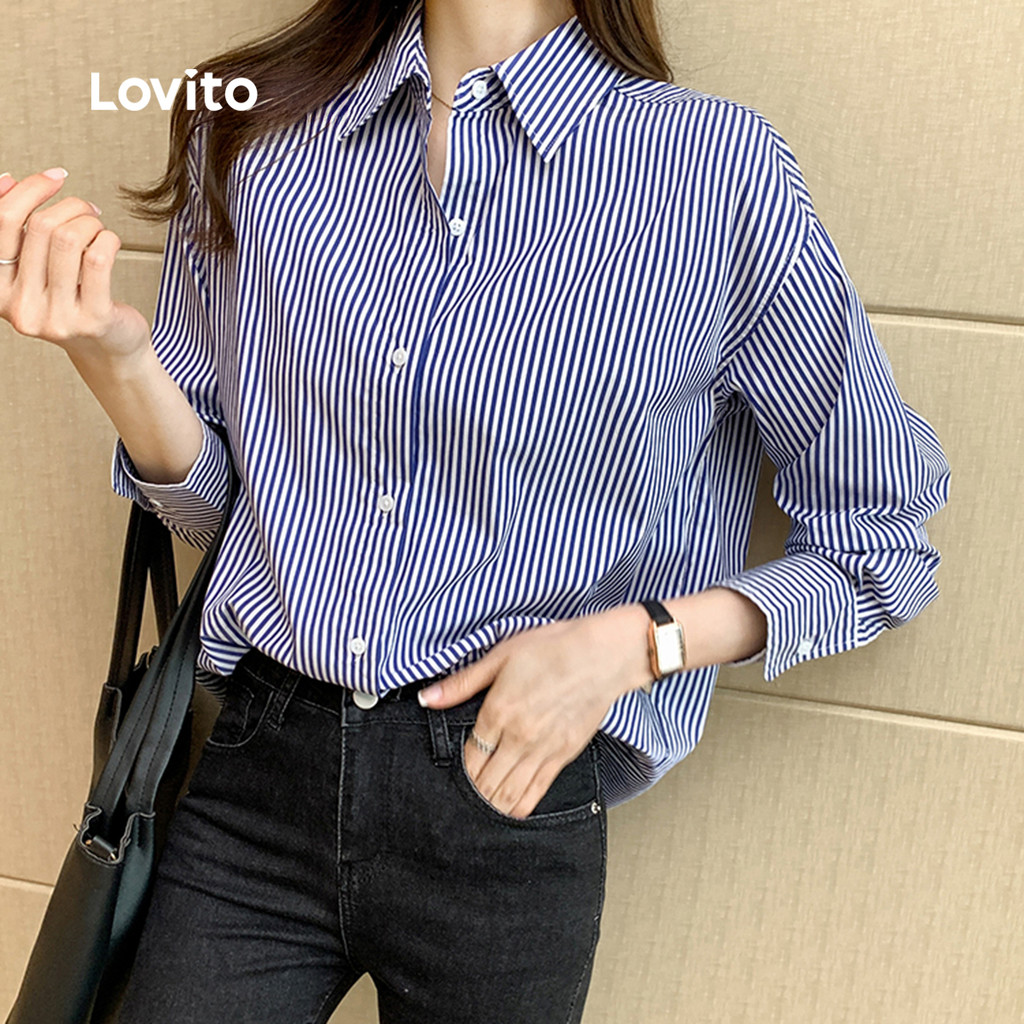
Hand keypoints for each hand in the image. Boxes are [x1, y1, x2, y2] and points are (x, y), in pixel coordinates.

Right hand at [0, 168, 150, 361]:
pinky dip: (109, 239)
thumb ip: (18, 231)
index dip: (29, 190)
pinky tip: (111, 244)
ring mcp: (56, 318)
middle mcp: (21, 308)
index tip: (55, 177)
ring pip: (69, 239)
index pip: (2, 224)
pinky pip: (98, 258)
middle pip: (40, 227)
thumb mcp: (35, 268)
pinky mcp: (92, 320)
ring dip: (91, 223)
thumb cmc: (73, 301)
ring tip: (99, 230)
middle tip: (89, 211)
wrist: (109, 349)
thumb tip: (7, 181)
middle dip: (71, 207)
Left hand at [418, 605, 653, 818]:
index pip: (468, 758)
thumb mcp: (500, 656)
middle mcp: (519, 738)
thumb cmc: (554, 648)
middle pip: (485, 783)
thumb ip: (462, 682)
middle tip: (459, 798)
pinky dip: (519, 807)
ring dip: (491, 806)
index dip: (456, 772)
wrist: (602, 655)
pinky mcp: (564, 756)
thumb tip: (428, 697)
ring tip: (480, 807)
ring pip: (509, 796)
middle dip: (470, 795)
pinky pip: (536, 793)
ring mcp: (543, 751)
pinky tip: (509, 809)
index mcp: (499, 712)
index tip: (450, 774)